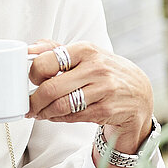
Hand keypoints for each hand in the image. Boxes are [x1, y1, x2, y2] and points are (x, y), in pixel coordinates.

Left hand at [25, 39, 153, 148]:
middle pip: (50, 88)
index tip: (31, 81)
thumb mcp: (84, 55)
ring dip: (44, 112)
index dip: (33, 74)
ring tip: (39, 112)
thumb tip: (28, 49)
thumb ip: (55, 50)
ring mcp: (103, 90)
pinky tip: (55, 115)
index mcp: (85, 50)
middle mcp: (96, 68)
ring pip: (60, 105)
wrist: (139, 94)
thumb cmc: (104, 73)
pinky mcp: (107, 110)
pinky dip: (58, 118)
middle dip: (33, 100)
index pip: (46, 61)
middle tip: (28, 105)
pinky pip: (72, 117)